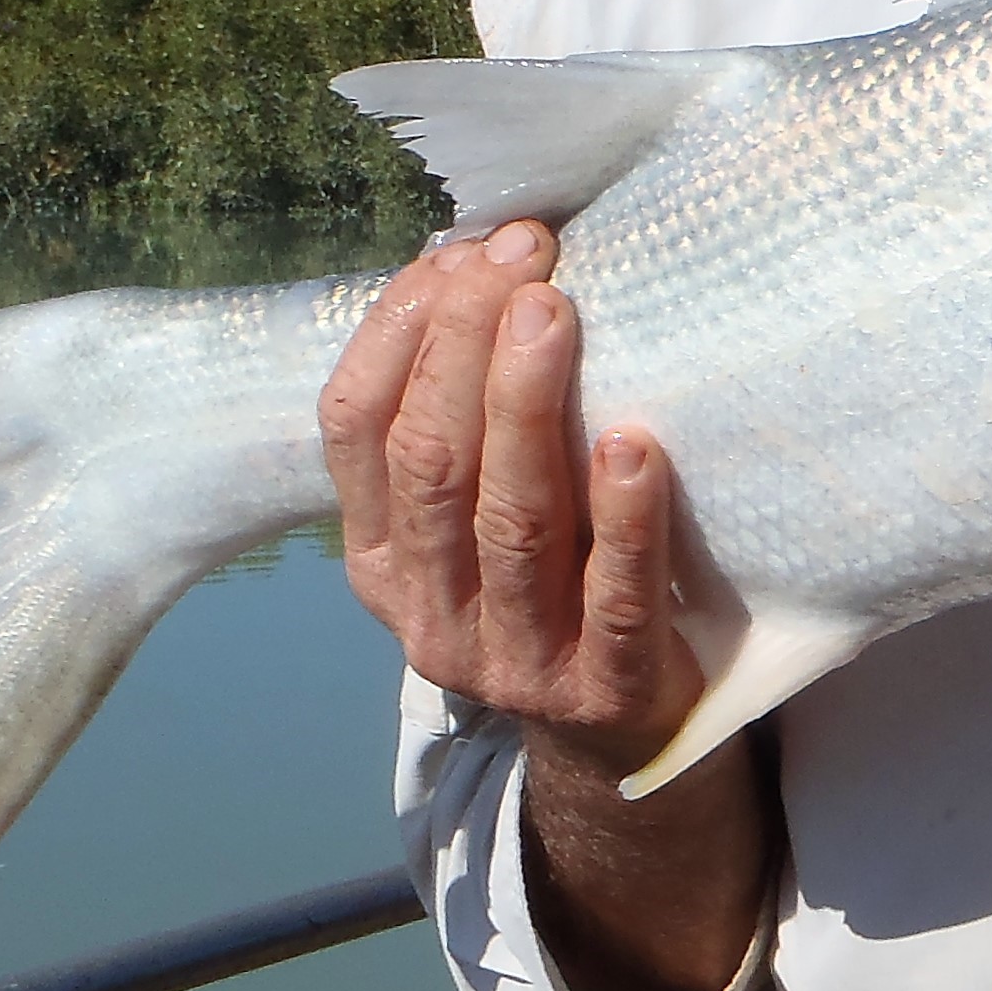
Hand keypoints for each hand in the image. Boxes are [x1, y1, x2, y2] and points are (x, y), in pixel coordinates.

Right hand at [321, 223, 768, 990]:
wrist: (620, 739)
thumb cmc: (556, 578)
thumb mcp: (478, 515)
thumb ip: (465, 417)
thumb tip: (480, 253)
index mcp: (381, 560)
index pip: (355, 430)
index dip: (399, 331)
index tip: (461, 252)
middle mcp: (429, 614)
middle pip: (430, 464)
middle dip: (465, 346)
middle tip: (522, 260)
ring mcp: (514, 662)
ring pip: (508, 523)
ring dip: (528, 407)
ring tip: (558, 313)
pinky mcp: (607, 692)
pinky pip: (614, 598)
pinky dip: (624, 518)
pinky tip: (636, 446)